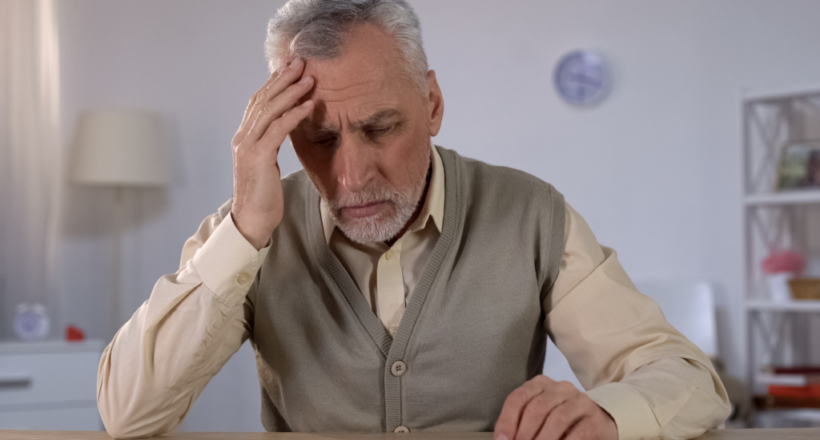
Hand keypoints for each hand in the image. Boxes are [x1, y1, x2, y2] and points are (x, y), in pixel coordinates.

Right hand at [231, 57, 314, 248]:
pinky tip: (309, 105)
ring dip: (291, 91)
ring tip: (309, 78)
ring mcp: (248, 147)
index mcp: (244, 138)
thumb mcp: (266, 165)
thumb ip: (271, 145)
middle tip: (300, 62)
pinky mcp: (259, 157)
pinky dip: (295, 114)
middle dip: (282, 79)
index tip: (288, 68)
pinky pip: (279, 129)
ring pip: (270, 110)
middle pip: (263, 100)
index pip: (258, 103)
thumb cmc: (263, 197)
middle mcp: (243, 138)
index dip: (273, 84)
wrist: (251, 222)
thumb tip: (283, 130)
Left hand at [494, 375, 617, 439]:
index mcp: (540, 384)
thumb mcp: (539, 418)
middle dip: (524, 433)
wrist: (598, 423)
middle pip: (537, 408)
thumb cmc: (561, 422)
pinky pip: (578, 433)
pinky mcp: (594, 419)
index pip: (518, 398)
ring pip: (557, 418)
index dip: (507, 421)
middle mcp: (560, 388)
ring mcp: (579, 401)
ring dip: (543, 439)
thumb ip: (522, 425)